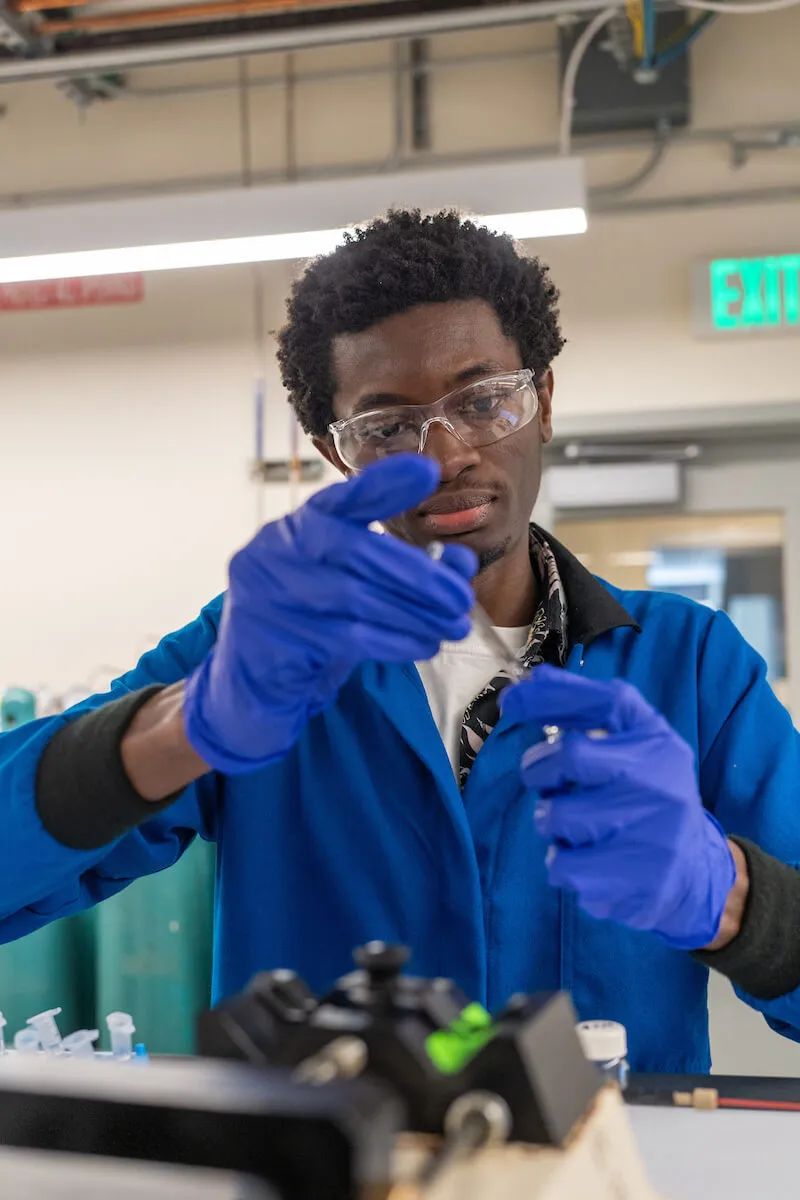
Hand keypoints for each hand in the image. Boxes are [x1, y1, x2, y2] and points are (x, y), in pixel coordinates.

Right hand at [183, 455, 476, 774]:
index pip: (340, 498)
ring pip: (356, 597)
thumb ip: (404, 568)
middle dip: (418, 574)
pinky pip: (347, 636)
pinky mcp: (273, 638)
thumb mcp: (354, 588)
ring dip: (415, 613)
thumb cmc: (312, 625)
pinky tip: (424, 644)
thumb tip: (460, 562)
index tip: (427, 473)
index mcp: (296, 527)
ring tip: (453, 625)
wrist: (252, 684)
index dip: (384, 484)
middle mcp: (274, 550)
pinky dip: (395, 640)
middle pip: (356, 550)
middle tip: (460, 597)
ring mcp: (267, 594)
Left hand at [502, 666, 736, 949]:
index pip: (606, 703)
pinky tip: (588, 860)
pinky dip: (562, 862)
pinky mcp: (638, 879)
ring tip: (576, 826)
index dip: (555, 696)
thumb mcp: (634, 746)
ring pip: (557, 816)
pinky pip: (562, 865)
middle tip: (547, 783)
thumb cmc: (647, 797)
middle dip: (539, 770)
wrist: (694, 869)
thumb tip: (533, 680)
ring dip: (551, 821)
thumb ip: (589, 711)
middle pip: (570, 756)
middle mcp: (660, 780)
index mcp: (658, 743)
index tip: (511, 700)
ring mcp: (652, 831)